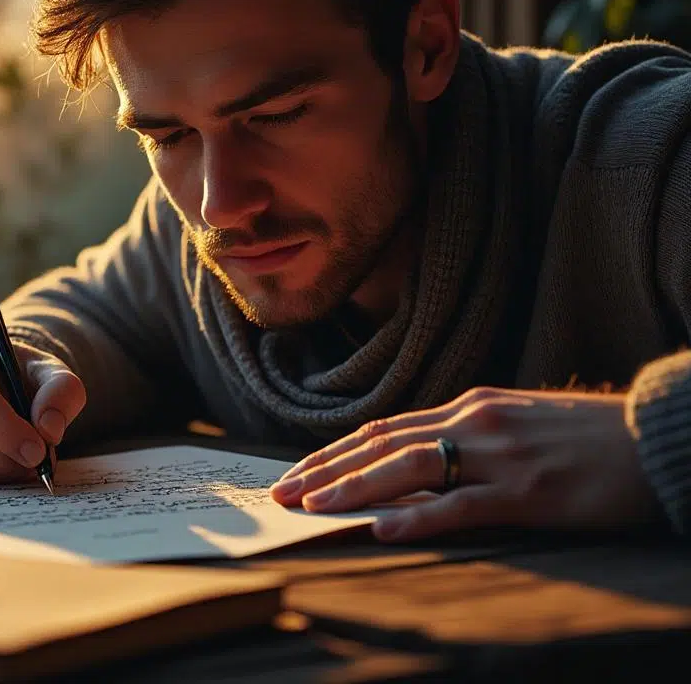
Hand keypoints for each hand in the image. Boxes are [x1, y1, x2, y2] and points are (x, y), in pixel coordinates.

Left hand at [268, 386, 660, 540]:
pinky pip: (463, 504)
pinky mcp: (529, 492)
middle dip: (325, 469)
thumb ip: (465, 440)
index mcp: (469, 407)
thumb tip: (413, 466)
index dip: (335, 452)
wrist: (657, 438)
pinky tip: (383, 527)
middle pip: (381, 444)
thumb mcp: (515, 427)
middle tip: (281, 494)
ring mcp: (500, 455)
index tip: (296, 473)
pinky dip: (419, 515)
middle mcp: (474, 421)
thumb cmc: (586, 439)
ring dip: (354, 486)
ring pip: (409, 466)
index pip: (383, 429)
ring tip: (313, 507)